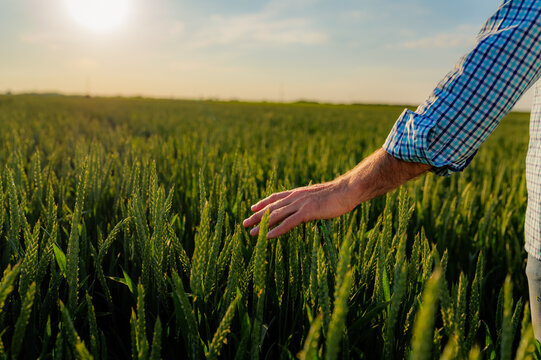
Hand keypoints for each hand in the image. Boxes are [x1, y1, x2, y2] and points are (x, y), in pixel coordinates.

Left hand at [242, 178, 357, 238]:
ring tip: (251, 233)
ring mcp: (300, 204)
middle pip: (271, 207)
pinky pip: (288, 223)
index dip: (263, 203)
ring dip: (261, 225)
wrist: (348, 190)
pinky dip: (277, 230)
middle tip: (244, 223)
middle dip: (256, 216)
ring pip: (276, 215)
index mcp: (298, 193)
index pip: (276, 197)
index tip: (252, 207)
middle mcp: (296, 197)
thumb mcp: (319, 197)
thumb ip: (309, 201)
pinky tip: (268, 236)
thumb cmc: (338, 195)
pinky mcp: (307, 212)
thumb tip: (307, 207)